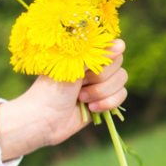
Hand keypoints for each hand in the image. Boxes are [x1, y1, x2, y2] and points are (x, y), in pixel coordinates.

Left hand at [0, 39, 127, 160]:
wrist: (43, 120)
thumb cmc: (51, 91)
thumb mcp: (71, 68)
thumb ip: (94, 55)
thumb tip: (120, 45)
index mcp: (83, 56)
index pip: (111, 46)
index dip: (108, 54)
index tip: (96, 63)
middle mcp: (93, 68)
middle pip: (118, 64)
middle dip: (99, 77)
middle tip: (79, 84)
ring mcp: (100, 84)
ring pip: (121, 80)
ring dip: (101, 92)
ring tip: (81, 98)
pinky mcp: (104, 101)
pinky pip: (121, 96)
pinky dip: (107, 103)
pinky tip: (91, 108)